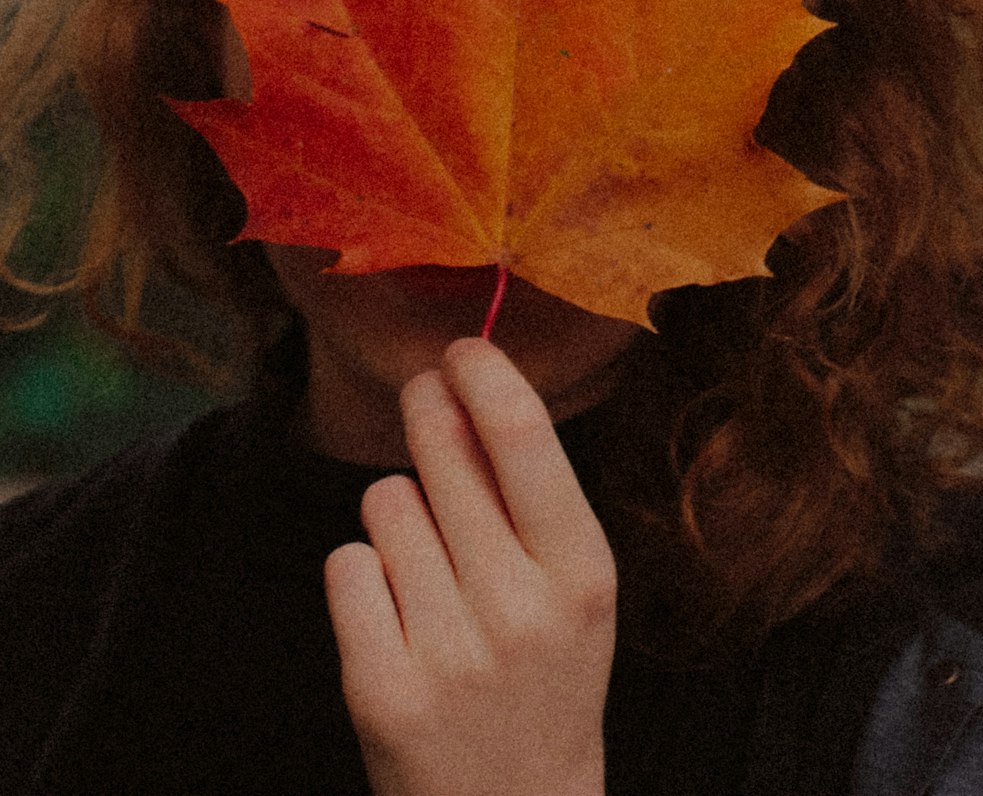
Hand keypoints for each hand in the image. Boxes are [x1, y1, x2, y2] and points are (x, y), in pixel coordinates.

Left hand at [324, 337, 615, 795]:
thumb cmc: (545, 671)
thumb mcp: (572, 584)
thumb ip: (528, 489)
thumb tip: (470, 374)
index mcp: (583, 572)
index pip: (522, 436)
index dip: (483, 372)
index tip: (461, 348)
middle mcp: (520, 610)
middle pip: (439, 447)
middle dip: (426, 407)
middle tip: (425, 397)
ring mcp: (448, 654)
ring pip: (385, 500)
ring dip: (398, 514)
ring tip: (430, 566)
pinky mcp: (381, 688)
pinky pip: (345, 562)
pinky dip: (361, 574)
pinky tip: (396, 612)